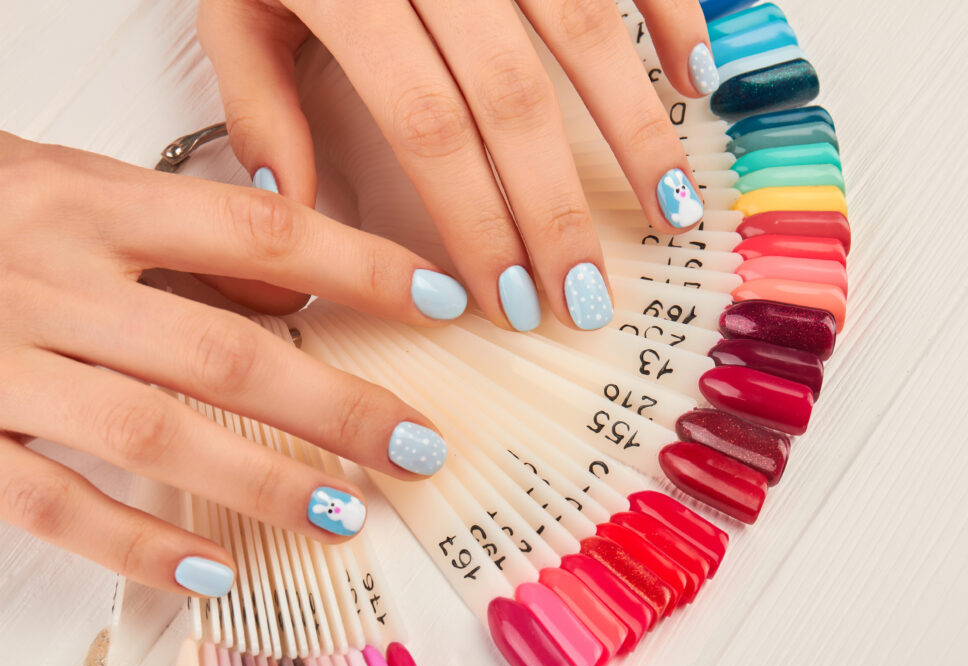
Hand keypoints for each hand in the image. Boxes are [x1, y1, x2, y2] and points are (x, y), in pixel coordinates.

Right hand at [0, 132, 459, 596]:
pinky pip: (52, 503)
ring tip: (344, 513)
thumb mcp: (66, 183)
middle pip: (228, 350)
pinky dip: (136, 544)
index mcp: (88, 199)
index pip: (262, 231)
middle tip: (415, 444)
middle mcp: (48, 277)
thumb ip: (172, 236)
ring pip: (154, 433)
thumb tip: (289, 300)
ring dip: (262, 483)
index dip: (363, 267)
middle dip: (337, 406)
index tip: (443, 300)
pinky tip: (211, 569)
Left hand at [198, 0, 716, 330]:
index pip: (427, 127)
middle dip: (554, 209)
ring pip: (586, 30)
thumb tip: (294, 214)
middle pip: (511, 98)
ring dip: (635, 129)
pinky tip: (698, 80)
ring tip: (673, 212)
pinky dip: (673, 12)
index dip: (476, 219)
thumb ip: (259, 104)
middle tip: (586, 295)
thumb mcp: (234, 1)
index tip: (507, 297)